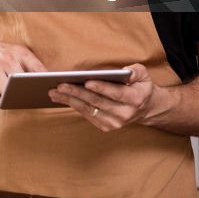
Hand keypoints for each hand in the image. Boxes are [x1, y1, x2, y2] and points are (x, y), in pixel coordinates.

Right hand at [0, 36, 46, 104]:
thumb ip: (34, 65)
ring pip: (8, 94)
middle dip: (25, 93)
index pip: (38, 70)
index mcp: (20, 53)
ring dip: (8, 97)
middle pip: (22, 86)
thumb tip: (50, 82)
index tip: (49, 91)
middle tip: (25, 96)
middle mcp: (6, 59)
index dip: (45, 83)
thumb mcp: (18, 52)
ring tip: (8, 92)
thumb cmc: (2, 54)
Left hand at [49, 63, 163, 131]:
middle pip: (97, 102)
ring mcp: (114, 122)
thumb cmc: (140, 87)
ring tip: (54, 92)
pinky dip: (73, 105)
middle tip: (60, 85)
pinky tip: (61, 98)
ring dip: (69, 100)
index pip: (115, 93)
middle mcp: (124, 113)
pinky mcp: (106, 126)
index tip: (86, 81)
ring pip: (88, 109)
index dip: (101, 87)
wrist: (144, 108)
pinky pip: (86, 114)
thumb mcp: (143, 75)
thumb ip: (136, 71)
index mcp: (135, 99)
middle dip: (77, 93)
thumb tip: (126, 72)